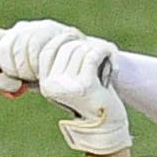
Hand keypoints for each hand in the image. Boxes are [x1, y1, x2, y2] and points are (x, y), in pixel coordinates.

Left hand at [0, 20, 83, 97]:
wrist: (88, 71)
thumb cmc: (51, 77)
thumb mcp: (25, 82)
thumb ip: (9, 81)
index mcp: (15, 36)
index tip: (1, 70)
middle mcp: (30, 27)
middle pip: (7, 45)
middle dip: (11, 68)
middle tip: (24, 79)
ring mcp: (51, 28)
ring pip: (28, 44)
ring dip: (29, 68)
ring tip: (38, 77)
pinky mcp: (70, 34)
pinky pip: (48, 48)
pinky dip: (45, 65)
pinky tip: (48, 73)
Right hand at [37, 35, 130, 153]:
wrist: (105, 124)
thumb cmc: (90, 99)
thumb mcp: (71, 82)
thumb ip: (63, 64)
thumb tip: (63, 33)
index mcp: (46, 84)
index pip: (48, 51)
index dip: (64, 39)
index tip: (78, 36)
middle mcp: (53, 85)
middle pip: (66, 47)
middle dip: (84, 44)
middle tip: (97, 51)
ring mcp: (68, 86)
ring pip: (80, 50)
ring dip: (97, 49)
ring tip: (105, 57)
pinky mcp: (85, 85)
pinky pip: (93, 55)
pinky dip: (105, 52)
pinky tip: (110, 58)